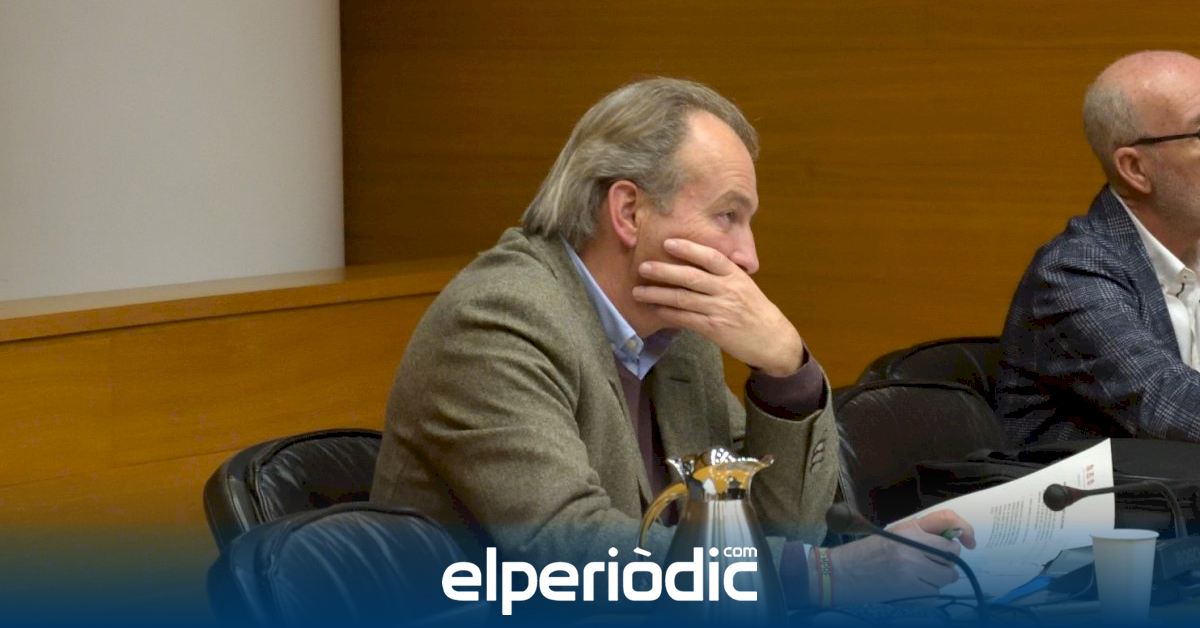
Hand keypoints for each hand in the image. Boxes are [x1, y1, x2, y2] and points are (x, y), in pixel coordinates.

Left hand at [632, 238, 803, 375]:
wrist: (772, 339)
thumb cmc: (755, 309)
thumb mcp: (744, 284)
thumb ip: (723, 272)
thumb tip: (696, 257)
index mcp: (735, 275)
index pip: (711, 257)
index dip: (689, 248)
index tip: (668, 242)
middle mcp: (727, 290)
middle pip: (691, 277)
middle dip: (664, 271)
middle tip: (642, 266)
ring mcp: (720, 310)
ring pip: (683, 299)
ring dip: (658, 294)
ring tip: (638, 291)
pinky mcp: (714, 329)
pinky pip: (686, 319)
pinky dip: (668, 313)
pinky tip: (655, 309)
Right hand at [820, 510, 975, 604]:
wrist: (841, 573)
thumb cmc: (866, 553)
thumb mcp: (893, 533)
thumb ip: (921, 533)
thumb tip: (953, 539)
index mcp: (909, 527)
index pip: (948, 520)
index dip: (965, 529)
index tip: (969, 541)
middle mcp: (914, 545)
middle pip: (952, 553)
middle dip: (947, 560)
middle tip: (932, 562)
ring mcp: (913, 568)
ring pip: (947, 575)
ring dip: (939, 578)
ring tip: (918, 576)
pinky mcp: (910, 589)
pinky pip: (935, 592)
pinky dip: (928, 591)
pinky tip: (910, 586)